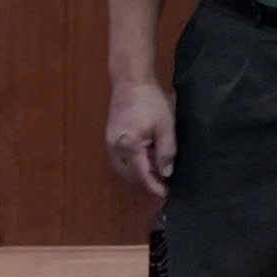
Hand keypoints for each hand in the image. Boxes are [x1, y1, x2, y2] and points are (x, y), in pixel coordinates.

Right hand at [105, 80, 175, 199]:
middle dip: (146, 181)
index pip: (141, 174)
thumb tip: (166, 174)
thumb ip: (166, 151)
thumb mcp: (165, 125)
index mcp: (129, 146)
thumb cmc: (151, 102)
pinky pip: (120, 160)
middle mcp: (115, 149)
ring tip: (157, 173)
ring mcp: (110, 144)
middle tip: (164, 183)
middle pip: (130, 174)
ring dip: (139, 174)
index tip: (166, 195)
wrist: (131, 82)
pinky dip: (133, 165)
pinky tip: (146, 160)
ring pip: (123, 169)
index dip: (154, 186)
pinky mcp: (110, 138)